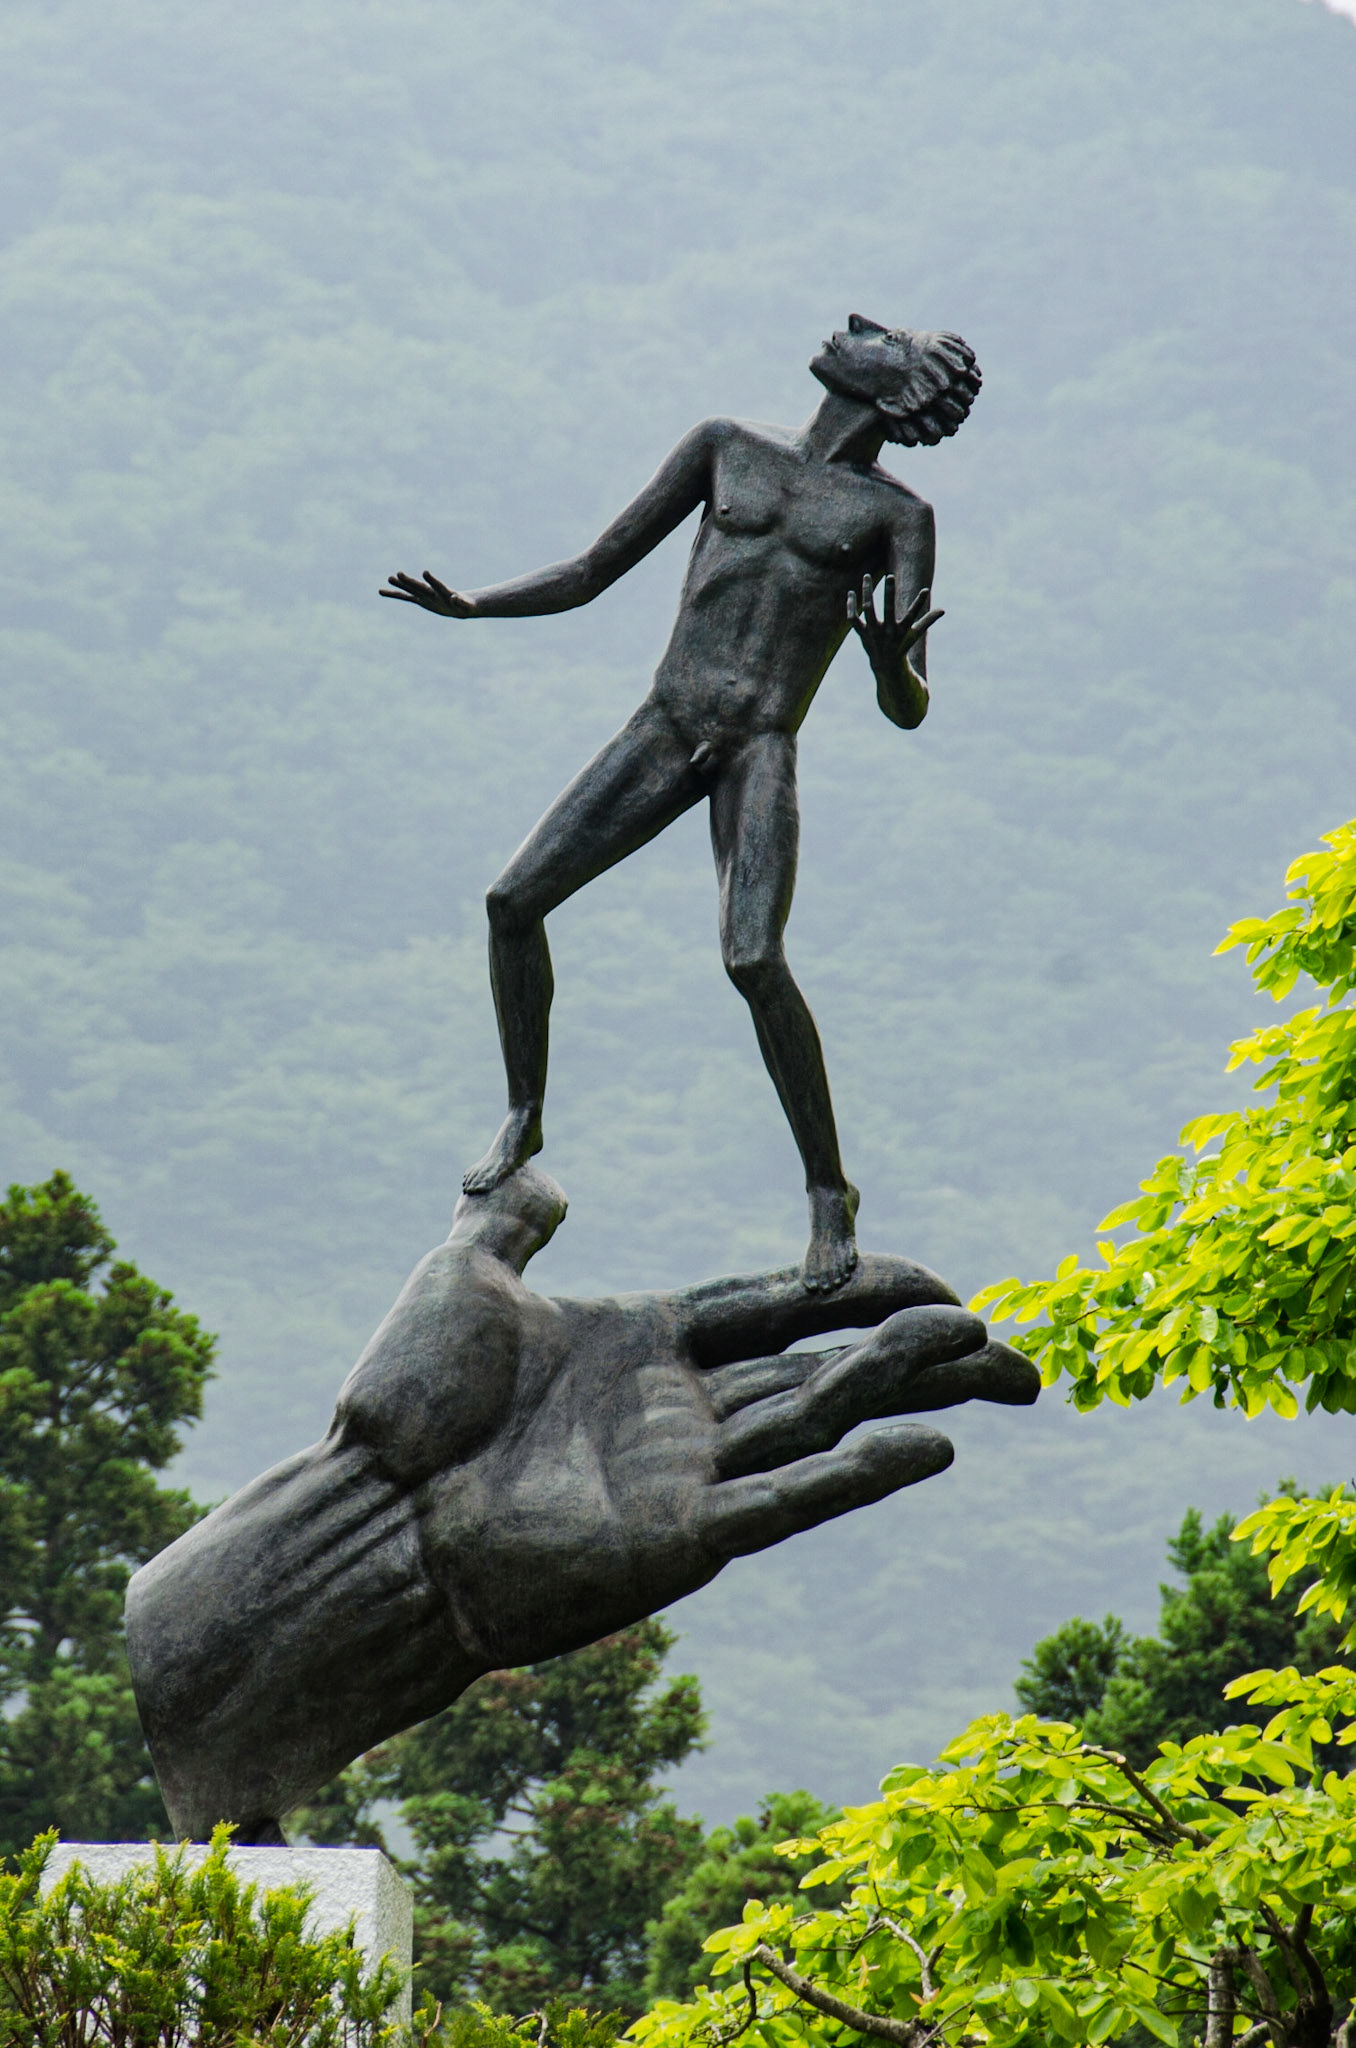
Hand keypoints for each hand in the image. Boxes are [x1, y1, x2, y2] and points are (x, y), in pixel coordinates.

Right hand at [380, 569, 476, 616]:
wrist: (459, 604)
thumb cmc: (465, 604)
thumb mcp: (466, 606)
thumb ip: (460, 602)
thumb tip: (455, 598)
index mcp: (444, 592)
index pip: (437, 586)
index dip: (432, 580)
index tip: (426, 572)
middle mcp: (432, 592)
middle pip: (420, 587)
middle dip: (410, 582)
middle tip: (399, 574)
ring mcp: (424, 595)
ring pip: (410, 589)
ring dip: (401, 584)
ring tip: (389, 578)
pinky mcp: (420, 600)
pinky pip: (405, 597)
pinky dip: (394, 594)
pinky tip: (380, 591)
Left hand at [413, 1251, 1036, 1670]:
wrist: (373, 1516)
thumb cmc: (406, 1403)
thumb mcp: (461, 1278)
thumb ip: (510, 1224)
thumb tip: (543, 1172)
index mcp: (646, 1343)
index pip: (778, 1307)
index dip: (859, 1290)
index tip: (935, 1280)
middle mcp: (684, 1409)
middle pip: (826, 1365)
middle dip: (918, 1348)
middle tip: (1003, 1330)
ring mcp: (690, 1477)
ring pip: (827, 1419)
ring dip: (910, 1389)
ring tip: (994, 1358)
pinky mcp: (683, 1540)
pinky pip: (792, 1499)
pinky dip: (863, 1474)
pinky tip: (934, 1448)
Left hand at [847, 574, 942, 671]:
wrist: (886, 666)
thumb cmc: (902, 645)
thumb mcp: (915, 634)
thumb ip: (928, 620)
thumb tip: (943, 610)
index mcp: (902, 630)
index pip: (912, 614)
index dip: (920, 603)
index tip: (926, 590)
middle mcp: (887, 630)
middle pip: (887, 609)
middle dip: (889, 593)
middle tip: (890, 576)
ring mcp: (873, 632)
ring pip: (868, 609)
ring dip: (867, 592)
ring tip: (867, 575)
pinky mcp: (862, 633)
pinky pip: (853, 618)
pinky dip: (850, 606)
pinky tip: (851, 593)